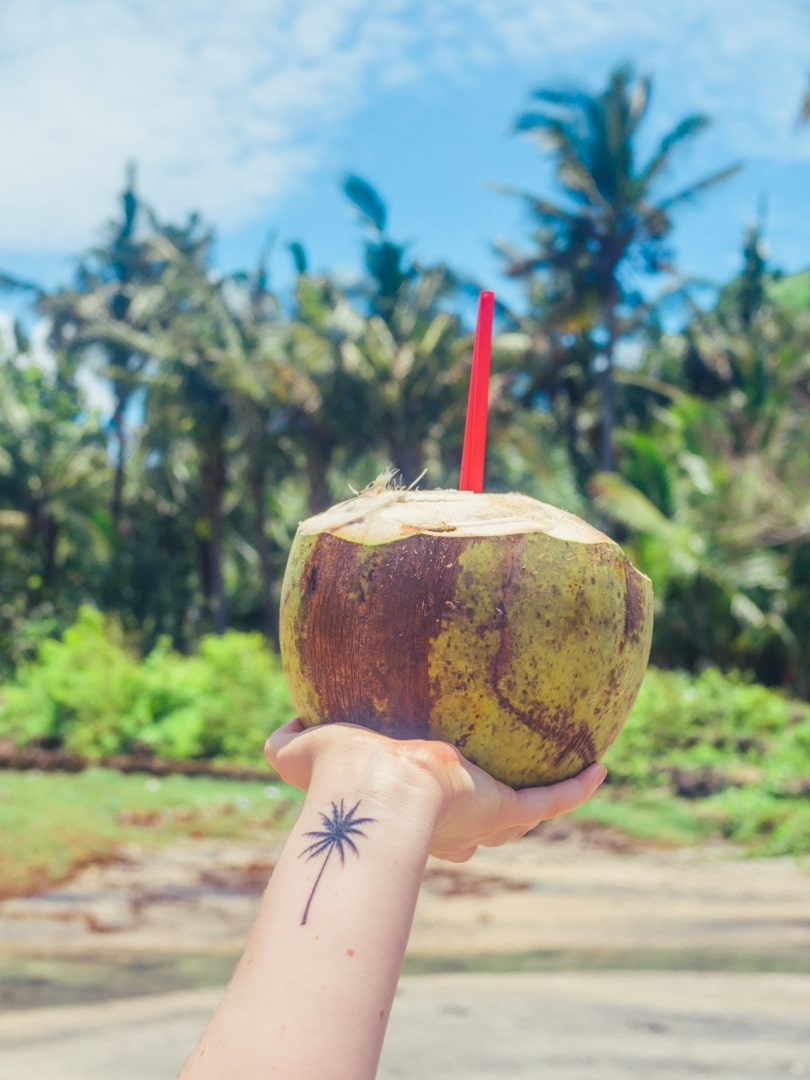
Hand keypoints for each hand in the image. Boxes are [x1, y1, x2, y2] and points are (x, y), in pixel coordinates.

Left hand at [266, 719, 606, 862]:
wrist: (374, 788)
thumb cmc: (336, 776)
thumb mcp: (302, 752)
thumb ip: (288, 742)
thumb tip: (281, 731)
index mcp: (404, 816)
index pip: (424, 825)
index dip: (428, 818)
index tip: (427, 796)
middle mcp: (446, 827)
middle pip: (474, 832)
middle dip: (482, 823)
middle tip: (495, 795)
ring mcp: (479, 819)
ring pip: (518, 816)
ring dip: (541, 802)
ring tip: (565, 777)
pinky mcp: (504, 806)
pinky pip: (552, 799)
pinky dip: (576, 789)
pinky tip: (599, 768)